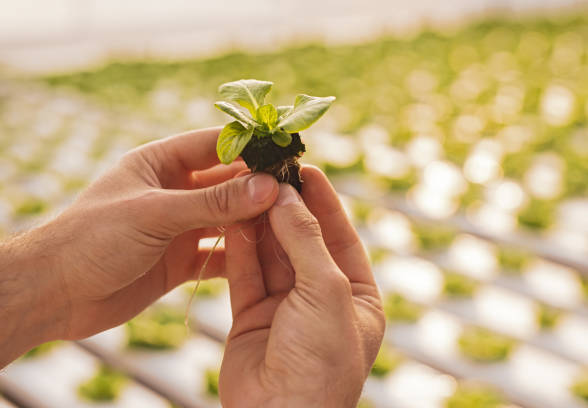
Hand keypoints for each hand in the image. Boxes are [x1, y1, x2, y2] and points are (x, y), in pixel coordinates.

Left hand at [37, 127, 278, 338]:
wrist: (53, 294)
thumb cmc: (92, 239)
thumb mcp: (155, 213)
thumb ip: (213, 203)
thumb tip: (267, 186)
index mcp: (160, 164)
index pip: (215, 144)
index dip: (251, 147)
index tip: (287, 153)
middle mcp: (173, 192)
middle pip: (227, 183)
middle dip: (259, 188)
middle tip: (297, 193)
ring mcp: (177, 227)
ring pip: (226, 219)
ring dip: (253, 223)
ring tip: (290, 225)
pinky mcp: (178, 261)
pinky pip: (217, 254)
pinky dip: (239, 256)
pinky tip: (265, 259)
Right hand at [219, 167, 385, 406]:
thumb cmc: (319, 363)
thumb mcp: (325, 293)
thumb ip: (305, 241)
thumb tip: (288, 196)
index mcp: (355, 296)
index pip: (340, 237)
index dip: (324, 201)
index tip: (305, 168)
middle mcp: (321, 298)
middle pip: (303, 241)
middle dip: (287, 208)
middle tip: (268, 172)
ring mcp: (285, 306)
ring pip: (272, 253)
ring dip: (261, 222)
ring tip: (248, 187)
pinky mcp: (252, 315)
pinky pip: (246, 273)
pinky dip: (240, 246)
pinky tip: (235, 217)